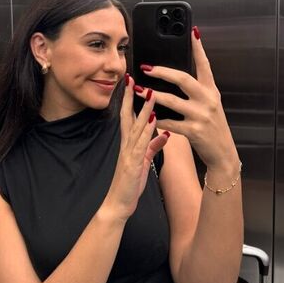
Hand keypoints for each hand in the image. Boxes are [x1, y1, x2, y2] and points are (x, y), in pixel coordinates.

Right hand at [103, 74, 169, 221]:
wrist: (118, 204)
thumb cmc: (130, 183)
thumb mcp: (144, 162)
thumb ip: (153, 147)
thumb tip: (164, 133)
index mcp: (129, 143)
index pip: (129, 116)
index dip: (130, 99)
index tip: (132, 83)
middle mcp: (127, 144)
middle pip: (128, 115)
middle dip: (132, 97)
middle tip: (134, 78)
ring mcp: (129, 152)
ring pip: (137, 126)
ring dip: (144, 109)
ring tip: (151, 92)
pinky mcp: (133, 163)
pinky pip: (142, 144)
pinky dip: (148, 132)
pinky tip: (155, 122)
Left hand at [136, 28, 238, 169]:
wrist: (223, 153)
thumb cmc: (213, 126)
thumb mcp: (210, 103)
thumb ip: (198, 89)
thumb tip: (177, 74)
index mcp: (211, 90)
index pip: (204, 64)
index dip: (198, 48)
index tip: (192, 31)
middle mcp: (208, 100)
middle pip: (183, 79)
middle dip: (163, 72)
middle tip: (147, 67)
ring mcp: (201, 115)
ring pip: (173, 101)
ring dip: (153, 95)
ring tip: (140, 90)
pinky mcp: (194, 131)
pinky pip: (170, 123)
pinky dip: (158, 119)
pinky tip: (148, 116)